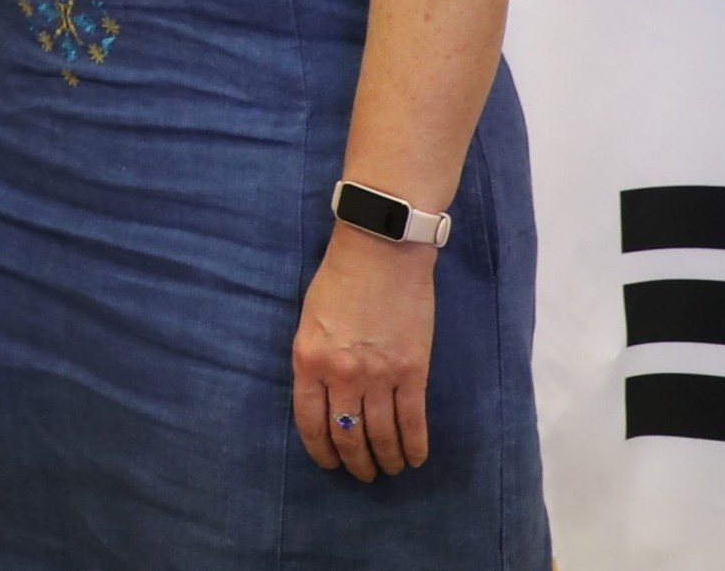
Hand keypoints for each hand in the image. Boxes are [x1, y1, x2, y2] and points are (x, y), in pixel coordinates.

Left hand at [296, 227, 438, 481]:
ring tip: (388, 469)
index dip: (320, 449)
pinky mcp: (412, 371)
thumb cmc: (340, 279)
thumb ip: (315, 359)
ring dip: (385, 458)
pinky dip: (415, 445)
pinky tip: (415, 458)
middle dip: (354, 462)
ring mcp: (378, 375)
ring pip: (380, 434)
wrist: (381, 251)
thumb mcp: (310, 320)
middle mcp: (341, 374)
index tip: (329, 464)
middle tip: (362, 474)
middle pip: (346, 435)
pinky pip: (412, 421)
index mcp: (309, 360)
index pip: (309, 421)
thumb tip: (324, 396)